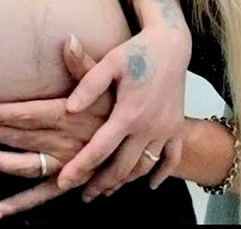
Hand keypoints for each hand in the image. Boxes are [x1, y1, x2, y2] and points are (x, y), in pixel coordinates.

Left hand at [0, 35, 109, 221]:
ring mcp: (65, 165)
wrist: (150, 135)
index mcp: (68, 115)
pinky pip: (39, 197)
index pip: (23, 113)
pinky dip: (16, 206)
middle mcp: (64, 142)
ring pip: (21, 166)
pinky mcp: (70, 181)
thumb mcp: (109, 78)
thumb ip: (83, 64)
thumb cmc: (126, 100)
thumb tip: (68, 39)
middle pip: (15, 137)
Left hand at [59, 23, 187, 194]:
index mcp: (129, 113)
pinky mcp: (177, 127)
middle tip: (83, 195)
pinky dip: (162, 174)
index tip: (63, 182)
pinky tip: (150, 184)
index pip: (100, 149)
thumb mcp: (110, 61)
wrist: (172, 44)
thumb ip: (88, 84)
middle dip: (102, 183)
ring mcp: (166, 130)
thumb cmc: (137, 51)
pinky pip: (172, 159)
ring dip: (127, 181)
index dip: (81, 167)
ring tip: (108, 190)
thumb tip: (68, 108)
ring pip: (145, 167)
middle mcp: (149, 127)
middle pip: (123, 166)